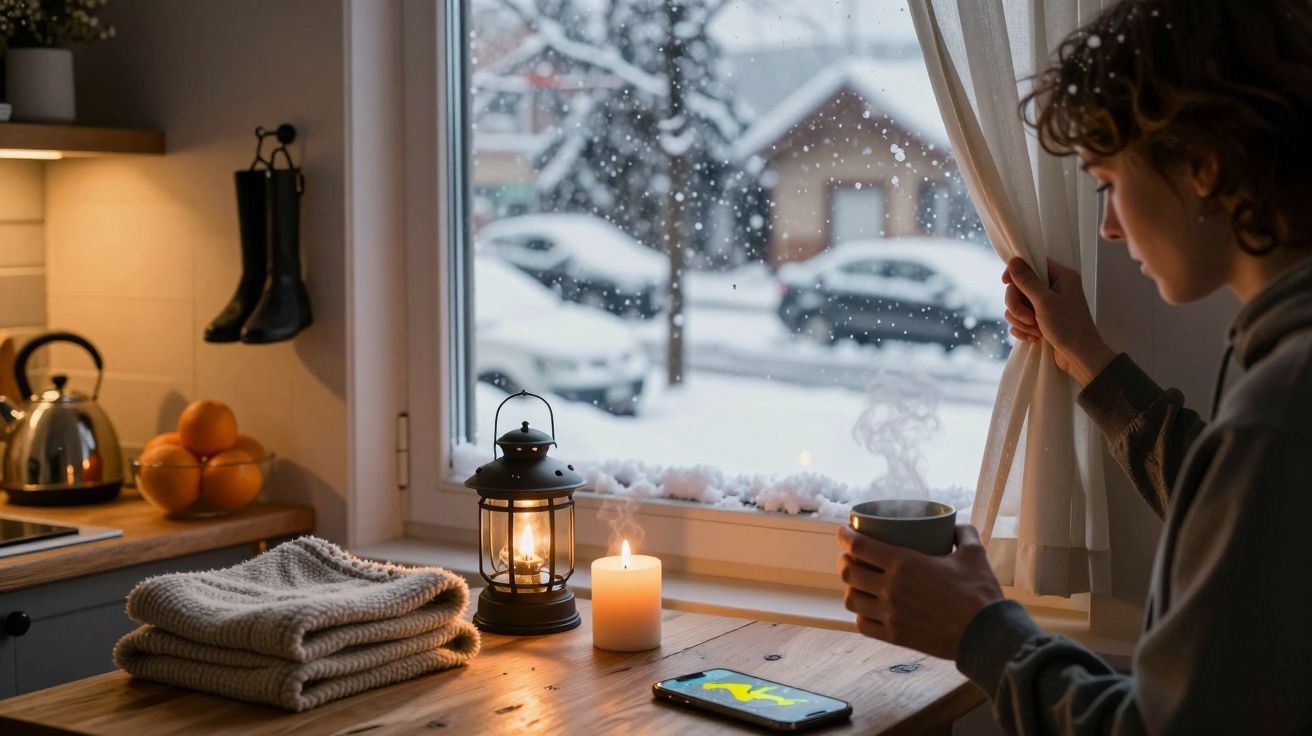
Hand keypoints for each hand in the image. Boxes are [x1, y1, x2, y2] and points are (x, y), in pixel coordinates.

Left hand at [836, 524, 1002, 660]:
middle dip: (843, 561)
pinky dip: (861, 614)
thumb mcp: (974, 554)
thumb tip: (956, 527)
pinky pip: (863, 625)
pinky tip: (867, 609)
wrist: (987, 635)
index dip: (845, 537)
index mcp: (904, 564)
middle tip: (849, 556)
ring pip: (851, 600)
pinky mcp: (894, 636)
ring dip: (850, 588)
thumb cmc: (980, 593)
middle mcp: (890, 588)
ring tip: (856, 583)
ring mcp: (890, 615)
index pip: (859, 546)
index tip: (842, 531)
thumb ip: (963, 534)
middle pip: (848, 572)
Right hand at [1002, 257, 1115, 385]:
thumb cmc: (1068, 327)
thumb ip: (1027, 281)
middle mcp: (1054, 287)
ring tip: (1035, 331)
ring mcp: (1047, 305)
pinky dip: (1023, 329)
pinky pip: (1020, 319)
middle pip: (1020, 287)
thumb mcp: (1045, 302)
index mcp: (1061, 276)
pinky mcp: (1041, 320)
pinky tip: (1034, 337)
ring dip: (1021, 320)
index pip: (1032, 263)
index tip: (1005, 282)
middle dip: (1018, 306)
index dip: (1016, 273)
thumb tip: (1013, 260)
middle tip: (1029, 319)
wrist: (1079, 357)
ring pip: (1017, 305)